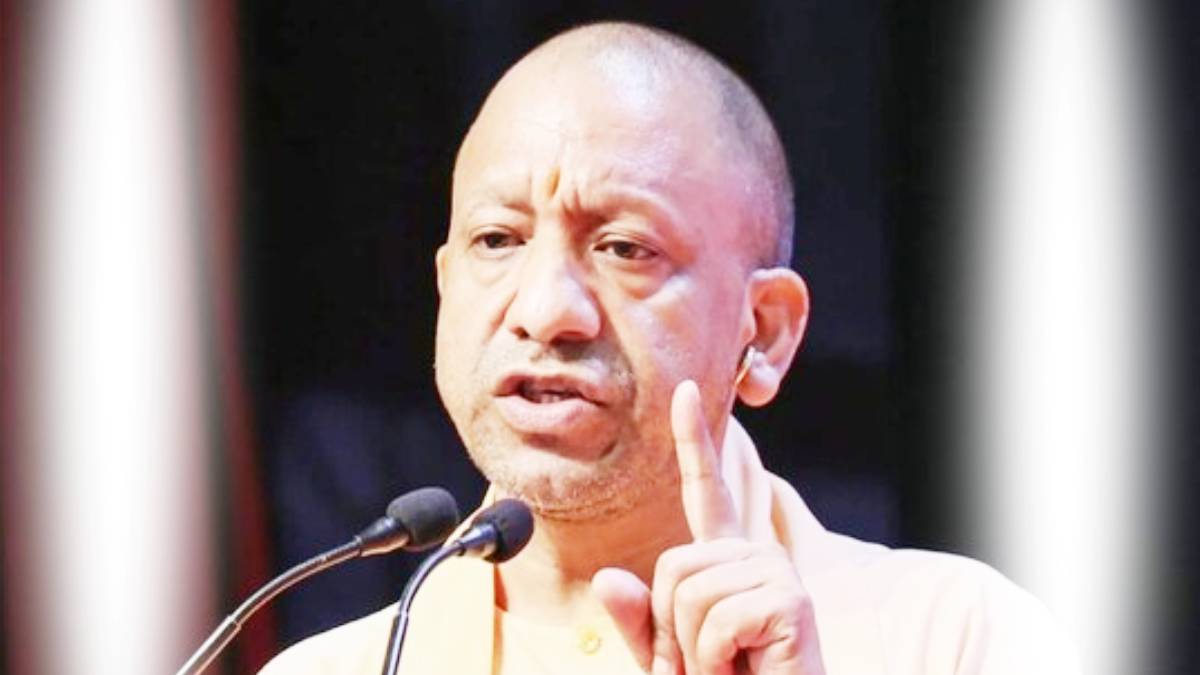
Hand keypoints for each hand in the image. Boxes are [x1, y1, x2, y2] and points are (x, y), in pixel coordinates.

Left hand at [593, 380, 824, 674]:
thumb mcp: (668, 656)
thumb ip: (640, 620)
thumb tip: (607, 578)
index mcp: (728, 559)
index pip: (705, 489)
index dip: (693, 440)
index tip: (683, 390)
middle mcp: (756, 554)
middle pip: (673, 563)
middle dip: (671, 627)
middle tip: (706, 663)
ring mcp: (776, 573)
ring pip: (688, 593)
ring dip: (693, 649)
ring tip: (730, 666)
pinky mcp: (791, 601)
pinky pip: (714, 621)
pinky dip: (714, 660)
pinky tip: (746, 667)